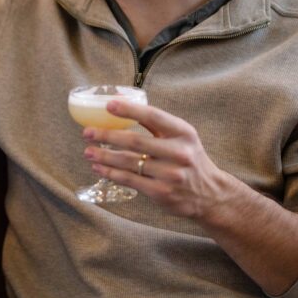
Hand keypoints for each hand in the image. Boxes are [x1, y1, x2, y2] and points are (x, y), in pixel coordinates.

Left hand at [81, 99, 242, 220]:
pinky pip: (130, 180)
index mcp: (183, 133)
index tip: (109, 105)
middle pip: (135, 141)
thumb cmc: (189, 159)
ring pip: (129, 163)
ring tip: (88, 151)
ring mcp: (171, 174)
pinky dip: (111, 173)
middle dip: (107, 136)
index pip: (153, 116)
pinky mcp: (162, 192)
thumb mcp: (181, 137)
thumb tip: (120, 104)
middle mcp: (179, 152)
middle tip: (87, 132)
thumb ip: (156, 123)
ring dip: (104, 156)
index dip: (129, 110)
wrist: (210, 194)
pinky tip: (99, 168)